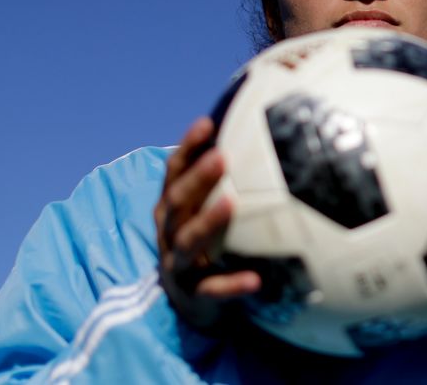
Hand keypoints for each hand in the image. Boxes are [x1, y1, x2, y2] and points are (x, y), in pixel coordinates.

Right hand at [155, 117, 259, 328]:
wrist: (190, 304)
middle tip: (222, 157)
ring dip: (209, 221)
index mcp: (170, 210)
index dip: (187, 148)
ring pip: (189, 241)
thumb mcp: (203, 213)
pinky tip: (255, 279)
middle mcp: (169, 233)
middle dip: (197, 178)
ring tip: (232, 203)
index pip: (173, 173)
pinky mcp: (194, 294)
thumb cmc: (205, 246)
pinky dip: (232, 284)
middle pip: (177, 202)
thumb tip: (258, 140)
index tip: (207, 123)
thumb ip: (221, 184)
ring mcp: (178, 264)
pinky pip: (214, 289)